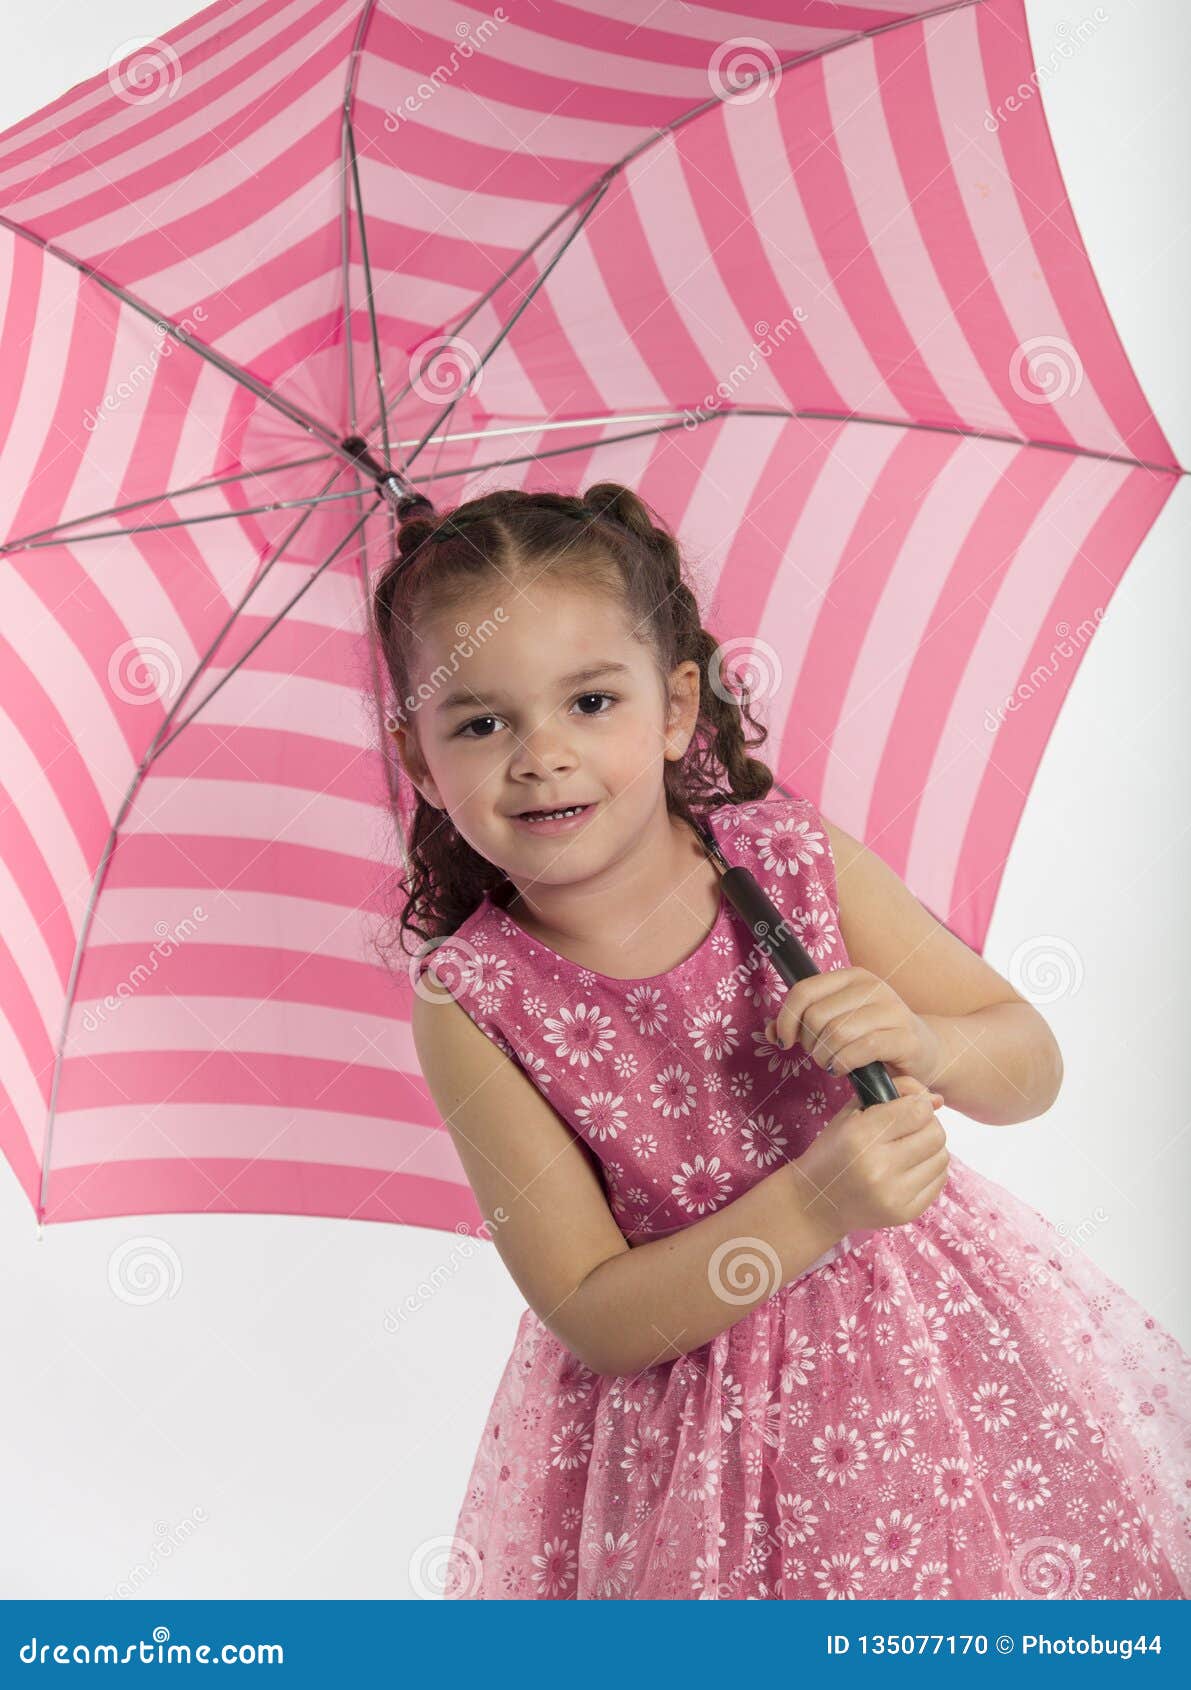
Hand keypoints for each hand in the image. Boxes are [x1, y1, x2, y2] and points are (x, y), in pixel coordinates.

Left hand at [764, 967, 942, 1088]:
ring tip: (830, 1064)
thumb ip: (803, 1023)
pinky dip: (843, 1063)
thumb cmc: (873, 1038)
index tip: (784, 1041)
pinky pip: (861, 1049)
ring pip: (836, 1032)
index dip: (786, 1019)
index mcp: (853, 976)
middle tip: (817, 1056)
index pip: (804, 990)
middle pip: (816, 1015)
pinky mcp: (905, 1037)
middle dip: (808, 1043)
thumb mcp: (837, 1023)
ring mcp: (892, 1010)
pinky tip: (842, 1070)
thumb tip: (769, 1031)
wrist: (925, 1052)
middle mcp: (873, 987)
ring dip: (824, 1057)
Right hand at [792, 1073, 949, 1235]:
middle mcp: (879, 1166)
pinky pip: (939, 1181)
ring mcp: (894, 1194)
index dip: (919, 1104)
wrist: (817, 1203)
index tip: (910, 1107)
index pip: (917, 1110)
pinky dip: (929, 1170)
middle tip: (912, 1128)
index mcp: (860, 1136)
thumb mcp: (850, 1115)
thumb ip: (890, 1095)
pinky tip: (910, 1169)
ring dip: (930, 1148)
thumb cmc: (833, 1152)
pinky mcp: (906, 1213)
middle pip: (936, 1134)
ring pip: (942, 1157)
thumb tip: (936, 1098)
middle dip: (927, 1125)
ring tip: (910, 1149)